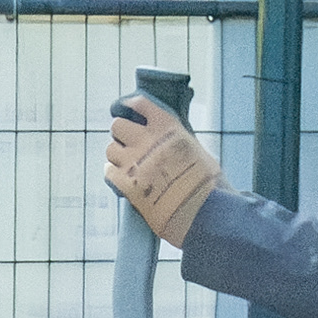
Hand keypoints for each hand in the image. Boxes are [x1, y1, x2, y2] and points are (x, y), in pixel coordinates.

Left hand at [104, 99, 223, 248]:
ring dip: (117, 156)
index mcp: (169, 128)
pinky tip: (124, 179)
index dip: (130, 106)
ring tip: (130, 165)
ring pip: (110, 149)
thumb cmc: (209, 185)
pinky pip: (108, 171)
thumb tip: (165, 138)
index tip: (126, 110)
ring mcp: (136, 162)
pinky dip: (114, 174)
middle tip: (130, 145)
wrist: (205, 214)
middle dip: (122, 135)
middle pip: (117, 126)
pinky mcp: (127, 185)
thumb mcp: (198, 152)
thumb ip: (177, 141)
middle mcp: (149, 140)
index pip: (139, 103)